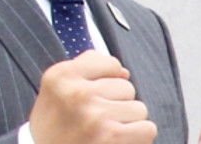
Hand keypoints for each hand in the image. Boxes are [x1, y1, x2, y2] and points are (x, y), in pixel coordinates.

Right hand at [29, 50, 156, 143]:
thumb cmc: (53, 123)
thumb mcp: (57, 86)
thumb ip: (87, 67)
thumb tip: (125, 72)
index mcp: (63, 74)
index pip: (111, 64)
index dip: (109, 80)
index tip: (97, 94)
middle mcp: (78, 92)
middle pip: (127, 86)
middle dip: (118, 102)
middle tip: (98, 117)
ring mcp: (95, 116)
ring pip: (139, 108)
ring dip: (128, 121)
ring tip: (108, 130)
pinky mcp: (110, 138)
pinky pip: (147, 129)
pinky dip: (138, 137)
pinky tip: (120, 140)